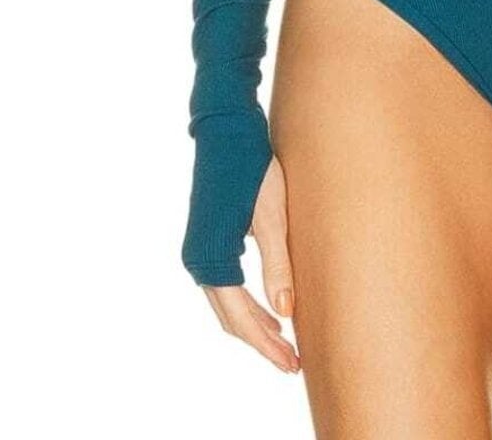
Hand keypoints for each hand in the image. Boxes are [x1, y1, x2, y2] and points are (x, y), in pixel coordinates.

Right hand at [200, 155, 300, 373]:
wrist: (227, 129)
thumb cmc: (252, 166)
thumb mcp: (272, 214)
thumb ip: (278, 263)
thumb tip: (285, 313)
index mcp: (211, 257)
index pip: (240, 317)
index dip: (266, 344)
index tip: (293, 363)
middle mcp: (198, 260)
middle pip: (231, 318)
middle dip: (261, 343)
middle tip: (293, 363)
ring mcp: (200, 251)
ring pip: (227, 305)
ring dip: (254, 327)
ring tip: (286, 344)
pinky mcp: (208, 241)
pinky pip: (226, 288)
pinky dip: (246, 306)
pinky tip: (271, 312)